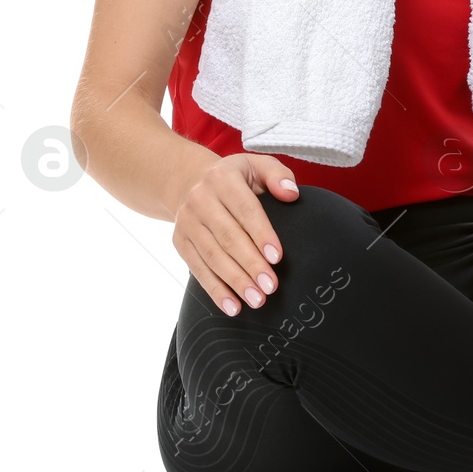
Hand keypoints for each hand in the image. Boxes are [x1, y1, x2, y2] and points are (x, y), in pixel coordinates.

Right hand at [171, 154, 298, 315]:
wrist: (187, 181)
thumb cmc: (234, 177)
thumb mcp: (257, 165)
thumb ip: (278, 175)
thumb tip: (292, 194)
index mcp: (223, 179)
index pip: (245, 209)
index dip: (261, 234)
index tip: (277, 257)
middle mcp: (200, 200)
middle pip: (228, 237)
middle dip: (250, 264)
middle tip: (271, 287)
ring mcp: (187, 222)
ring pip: (212, 256)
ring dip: (234, 282)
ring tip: (256, 300)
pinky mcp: (179, 242)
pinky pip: (197, 269)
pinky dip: (215, 290)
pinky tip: (232, 306)